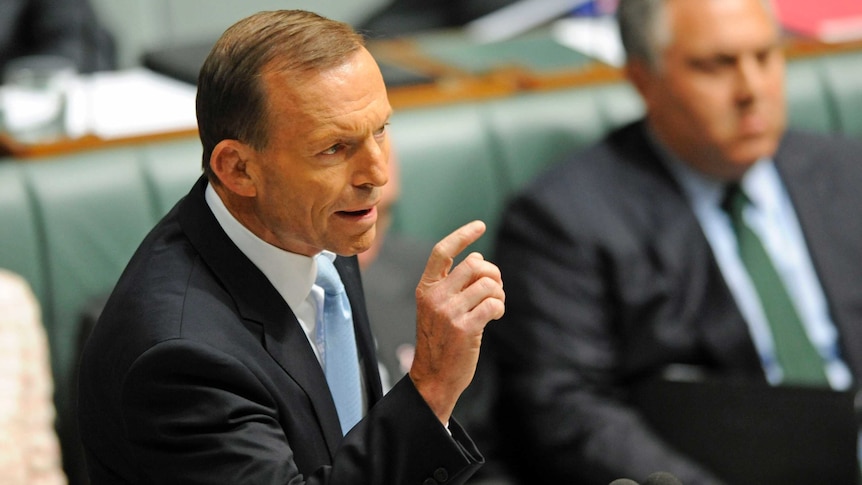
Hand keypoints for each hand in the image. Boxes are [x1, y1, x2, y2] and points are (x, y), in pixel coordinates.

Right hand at [409, 220, 504, 423]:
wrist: (433, 377)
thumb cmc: (440, 340)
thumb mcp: (436, 307)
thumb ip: (452, 283)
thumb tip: (477, 258)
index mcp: (425, 288)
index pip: (442, 251)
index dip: (463, 235)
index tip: (480, 225)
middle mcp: (434, 297)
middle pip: (474, 264)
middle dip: (492, 273)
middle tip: (494, 288)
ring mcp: (449, 313)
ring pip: (488, 284)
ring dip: (498, 293)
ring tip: (494, 305)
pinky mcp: (465, 329)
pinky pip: (493, 304)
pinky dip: (499, 307)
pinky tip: (494, 316)